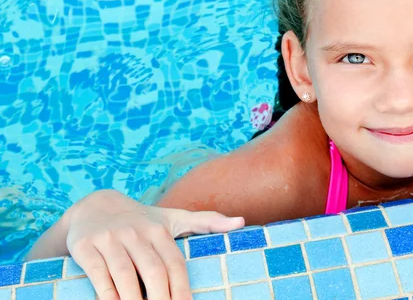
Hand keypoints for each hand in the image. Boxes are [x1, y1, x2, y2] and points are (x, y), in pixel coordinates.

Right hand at [65, 189, 243, 299]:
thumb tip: (242, 222)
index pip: (175, 263)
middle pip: (153, 271)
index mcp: (159, 229)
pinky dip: (107, 294)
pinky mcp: (86, 246)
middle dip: (162, 299)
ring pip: (125, 275)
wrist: (94, 205)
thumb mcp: (173, 217)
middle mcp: (136, 232)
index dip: (182, 289)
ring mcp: (110, 238)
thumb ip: (206, 221)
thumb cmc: (141, 219)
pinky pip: (98, 274)